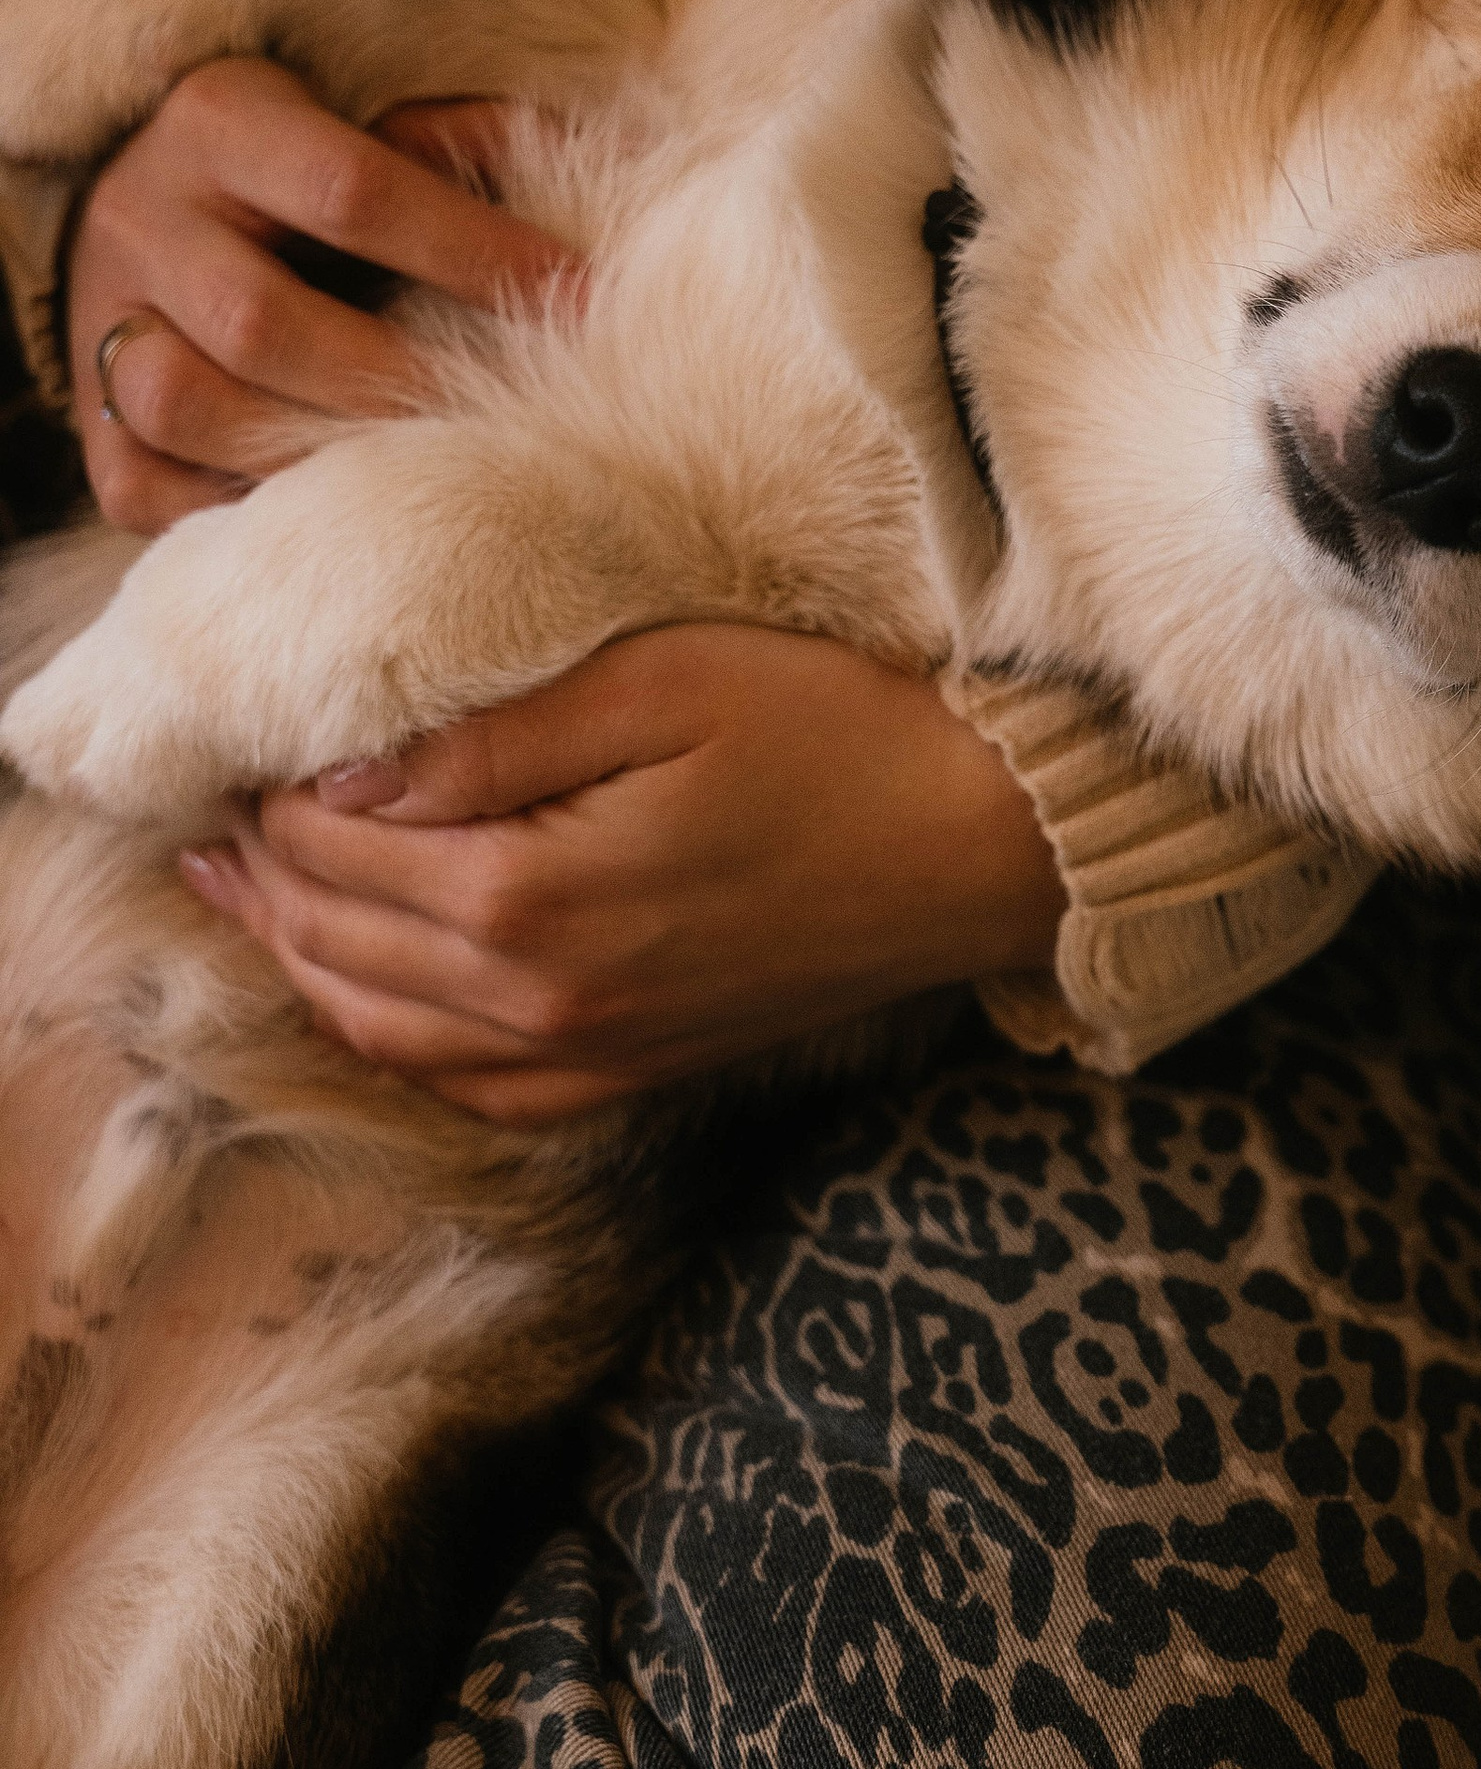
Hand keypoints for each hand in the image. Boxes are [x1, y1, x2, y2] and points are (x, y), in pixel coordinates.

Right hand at [67, 59, 576, 532]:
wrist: (148, 203)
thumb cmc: (305, 168)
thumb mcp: (367, 117)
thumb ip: (470, 142)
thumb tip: (597, 170)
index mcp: (225, 118)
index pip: (353, 190)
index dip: (474, 252)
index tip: (579, 300)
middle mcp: (146, 215)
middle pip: (262, 321)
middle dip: (397, 380)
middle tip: (506, 418)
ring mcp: (103, 321)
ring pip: (187, 404)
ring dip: (310, 452)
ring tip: (421, 475)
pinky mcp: (92, 427)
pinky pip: (147, 489)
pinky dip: (238, 514)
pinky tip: (329, 513)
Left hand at [175, 625, 1068, 1124]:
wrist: (978, 846)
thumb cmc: (836, 731)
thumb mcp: (662, 682)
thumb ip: (494, 734)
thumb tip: (343, 771)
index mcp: (532, 895)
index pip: (337, 847)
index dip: (270, 794)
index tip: (236, 739)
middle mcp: (543, 998)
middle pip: (338, 943)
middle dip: (259, 876)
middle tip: (213, 809)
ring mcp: (592, 1050)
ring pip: (382, 1029)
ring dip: (300, 959)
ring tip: (247, 893)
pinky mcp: (636, 1070)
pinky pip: (471, 1087)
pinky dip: (392, 1041)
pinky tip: (369, 991)